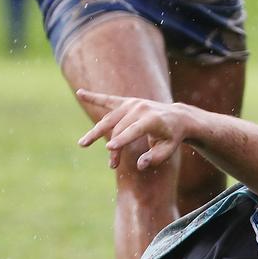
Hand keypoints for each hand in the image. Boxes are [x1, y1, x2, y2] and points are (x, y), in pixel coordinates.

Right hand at [76, 89, 193, 170]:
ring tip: (82, 144)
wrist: (177, 117)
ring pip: (110, 119)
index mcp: (152, 119)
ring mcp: (132, 104)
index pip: (134, 130)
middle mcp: (140, 108)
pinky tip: (80, 93)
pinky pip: (107, 100)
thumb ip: (155, 158)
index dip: (122, 140)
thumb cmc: (172, 136)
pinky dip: (93, 97)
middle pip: (120, 128)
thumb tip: (140, 165)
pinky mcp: (126, 102)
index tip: (109, 149)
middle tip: (112, 165)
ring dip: (96, 133)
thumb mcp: (168, 149)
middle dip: (115, 148)